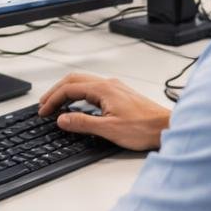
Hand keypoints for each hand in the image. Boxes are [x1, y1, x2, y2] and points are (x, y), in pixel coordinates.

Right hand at [38, 72, 170, 151]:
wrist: (167, 127)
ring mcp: (115, 88)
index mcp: (103, 89)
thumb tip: (62, 119)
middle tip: (44, 104)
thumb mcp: (109, 129)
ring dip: (67, 90)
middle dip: (55, 91)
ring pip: (83, 82)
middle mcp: (108, 84)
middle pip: (73, 80)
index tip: (43, 111)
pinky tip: (79, 105)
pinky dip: (79, 93)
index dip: (52, 100)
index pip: (68, 89)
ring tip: (57, 103)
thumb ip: (82, 123)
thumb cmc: (144, 128)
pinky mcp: (121, 94)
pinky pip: (93, 88)